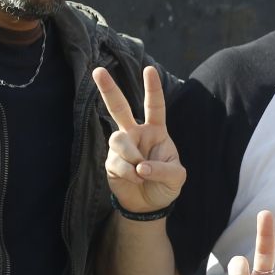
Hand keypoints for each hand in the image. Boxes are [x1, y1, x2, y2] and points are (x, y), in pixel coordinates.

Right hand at [95, 64, 185, 213]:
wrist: (149, 204)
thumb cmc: (166, 184)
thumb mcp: (176, 177)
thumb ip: (163, 169)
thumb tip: (141, 166)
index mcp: (156, 131)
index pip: (154, 106)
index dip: (152, 88)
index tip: (149, 69)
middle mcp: (136, 133)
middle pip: (119, 107)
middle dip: (108, 89)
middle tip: (98, 70)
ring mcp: (121, 146)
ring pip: (117, 139)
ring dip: (131, 156)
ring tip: (141, 171)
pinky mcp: (110, 161)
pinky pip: (116, 161)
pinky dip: (129, 173)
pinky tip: (135, 179)